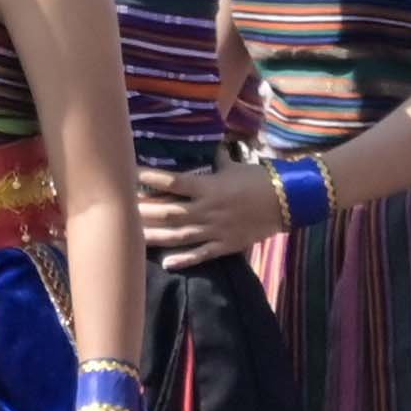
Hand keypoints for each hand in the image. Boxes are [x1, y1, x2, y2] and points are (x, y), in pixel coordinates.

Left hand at [135, 159, 281, 264]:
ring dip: (155, 237)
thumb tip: (208, 146)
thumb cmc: (259, 179)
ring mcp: (215, 230)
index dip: (151, 179)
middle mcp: (208, 209)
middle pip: (169, 213)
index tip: (132, 175)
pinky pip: (201, 255)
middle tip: (123, 211)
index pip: (174, 182)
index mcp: (209, 186)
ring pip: (179, 236)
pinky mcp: (224, 246)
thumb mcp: (235, 165)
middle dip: (145, 213)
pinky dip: (184, 260)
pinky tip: (166, 263)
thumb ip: (217, 159)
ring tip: (134, 237)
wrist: (286, 201)